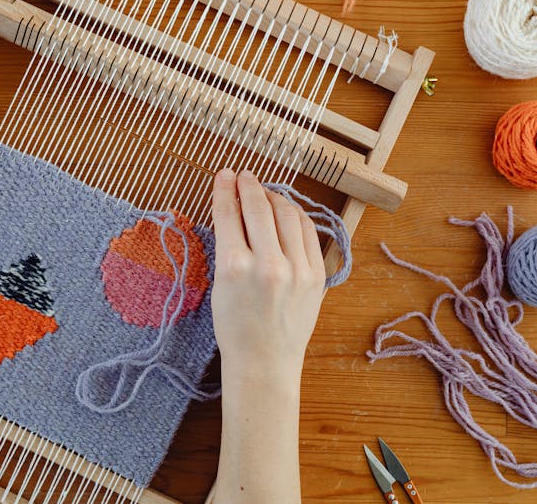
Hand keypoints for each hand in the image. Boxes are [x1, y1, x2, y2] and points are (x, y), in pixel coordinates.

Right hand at [210, 169, 325, 377]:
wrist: (264, 362)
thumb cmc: (235, 327)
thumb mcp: (219, 284)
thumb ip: (228, 245)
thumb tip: (233, 208)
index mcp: (235, 267)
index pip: (229, 213)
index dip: (225, 189)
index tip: (224, 174)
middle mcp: (268, 264)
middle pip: (260, 207)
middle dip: (249, 185)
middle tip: (243, 176)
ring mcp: (297, 269)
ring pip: (287, 214)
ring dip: (274, 197)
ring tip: (264, 193)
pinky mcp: (317, 276)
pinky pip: (308, 232)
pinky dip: (295, 216)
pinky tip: (285, 212)